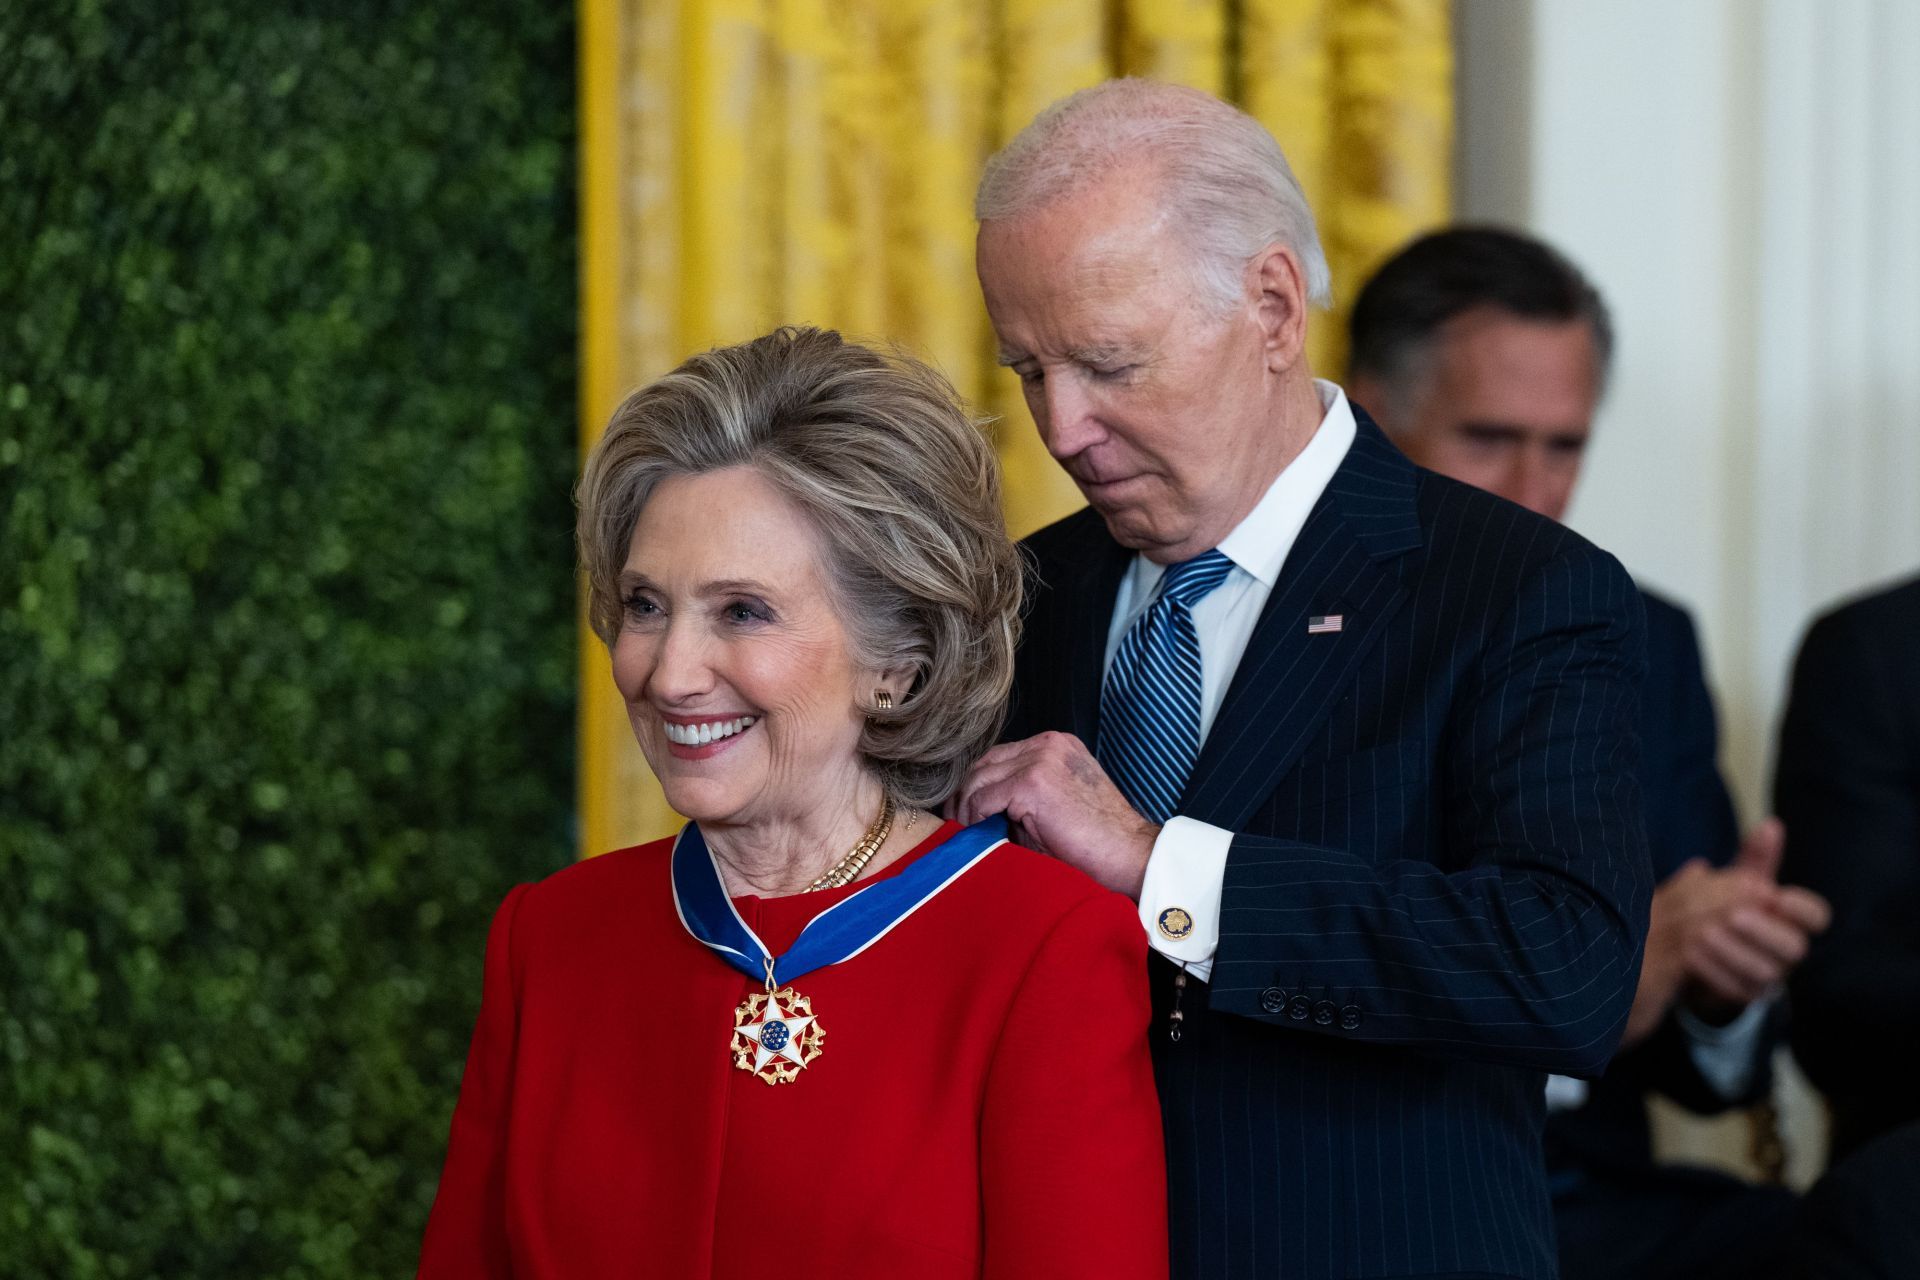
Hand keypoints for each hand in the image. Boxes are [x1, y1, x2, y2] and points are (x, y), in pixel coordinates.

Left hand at [950, 732, 1159, 897]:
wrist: (1128, 854)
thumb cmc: (1096, 840)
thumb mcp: (1054, 806)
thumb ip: (1020, 797)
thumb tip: (979, 810)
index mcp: (1055, 746)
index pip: (1000, 757)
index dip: (978, 783)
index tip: (964, 809)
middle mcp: (1047, 745)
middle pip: (985, 763)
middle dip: (965, 793)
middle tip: (954, 821)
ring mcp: (1040, 760)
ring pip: (980, 779)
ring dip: (966, 807)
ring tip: (963, 832)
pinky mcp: (1032, 782)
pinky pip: (985, 798)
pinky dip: (975, 816)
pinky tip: (977, 833)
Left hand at [1623, 818, 1830, 1044]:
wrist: (1702, 948)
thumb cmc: (1730, 906)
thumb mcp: (1740, 880)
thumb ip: (1756, 857)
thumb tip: (1771, 825)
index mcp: (1793, 920)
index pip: (1817, 917)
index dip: (1802, 908)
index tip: (1778, 895)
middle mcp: (1787, 951)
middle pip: (1794, 947)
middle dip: (1764, 931)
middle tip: (1732, 914)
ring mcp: (1769, 976)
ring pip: (1765, 971)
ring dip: (1733, 952)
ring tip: (1702, 933)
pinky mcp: (1745, 994)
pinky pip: (1736, 990)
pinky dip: (1712, 971)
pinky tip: (1689, 954)